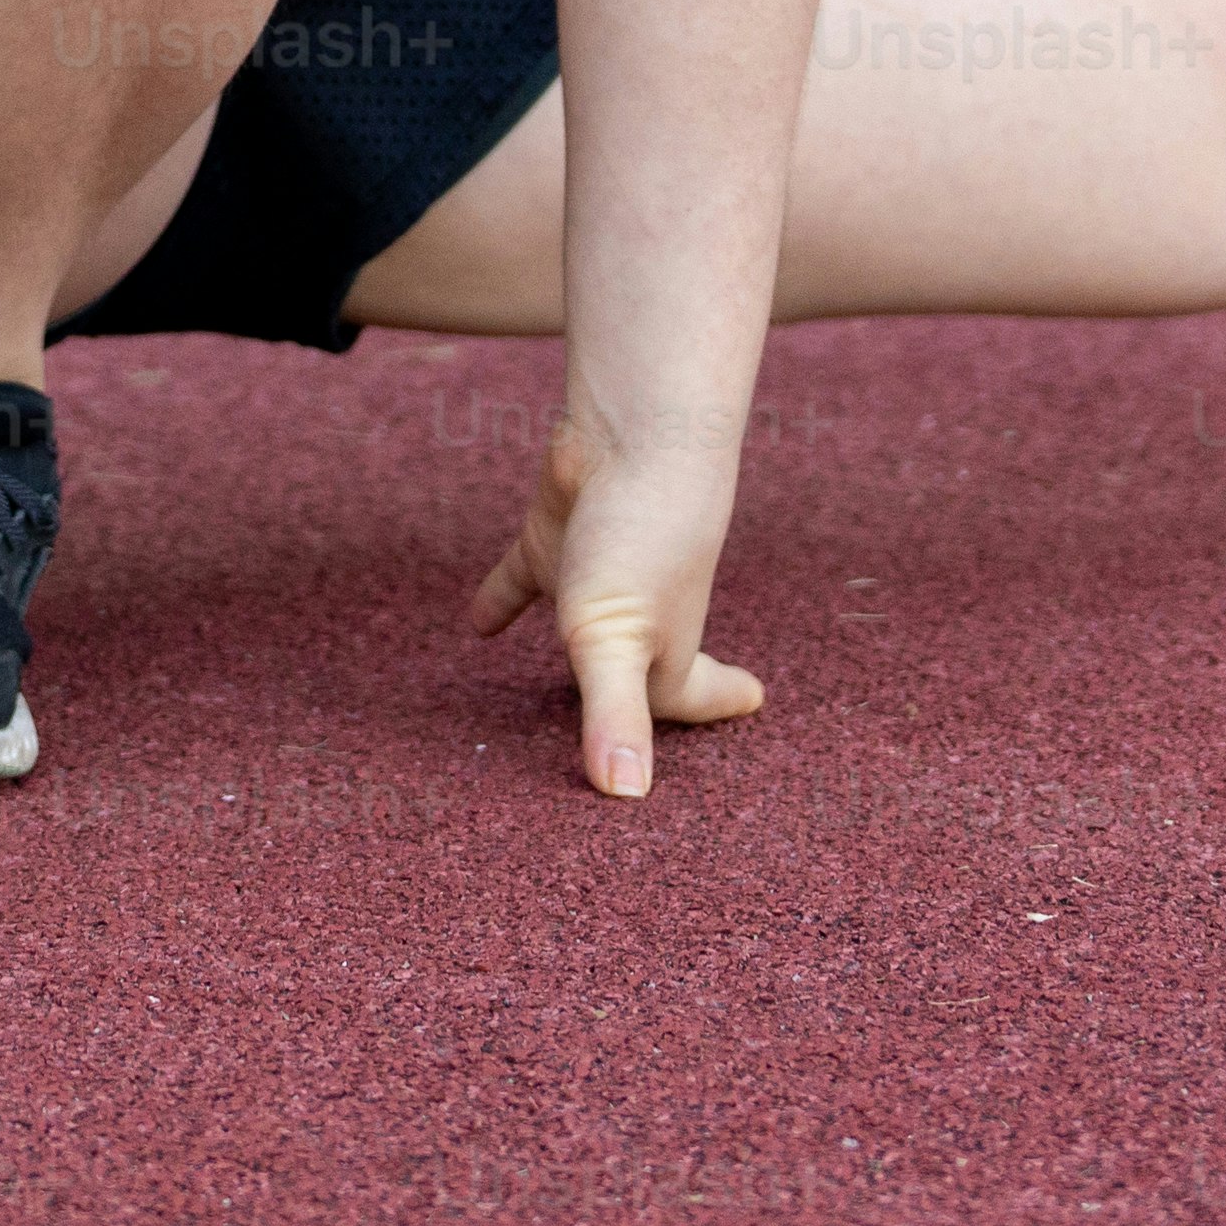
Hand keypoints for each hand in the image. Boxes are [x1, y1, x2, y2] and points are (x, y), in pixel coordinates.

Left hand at [463, 403, 767, 800]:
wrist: (632, 430)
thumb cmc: (641, 540)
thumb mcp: (619, 642)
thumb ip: (615, 718)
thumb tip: (624, 795)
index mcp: (662, 652)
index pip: (688, 700)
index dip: (714, 709)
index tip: (751, 703)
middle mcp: (634, 618)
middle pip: (638, 673)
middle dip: (642, 704)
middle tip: (645, 731)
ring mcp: (593, 577)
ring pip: (581, 629)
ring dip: (570, 658)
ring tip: (553, 686)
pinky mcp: (554, 538)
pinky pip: (523, 579)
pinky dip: (499, 602)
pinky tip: (474, 626)